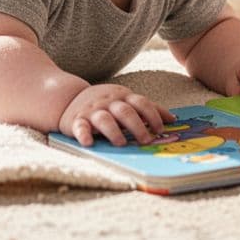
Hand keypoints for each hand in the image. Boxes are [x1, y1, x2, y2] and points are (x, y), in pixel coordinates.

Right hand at [58, 84, 175, 146]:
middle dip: (137, 126)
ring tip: (121, 143)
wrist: (67, 96)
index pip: (141, 102)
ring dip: (114, 131)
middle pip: (125, 111)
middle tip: (147, 141)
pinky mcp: (76, 121)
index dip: (152, 115)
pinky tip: (89, 143)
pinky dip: (84, 135)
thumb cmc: (104, 103)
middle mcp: (108, 102)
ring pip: (104, 119)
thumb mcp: (125, 100)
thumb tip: (173, 119)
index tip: (161, 129)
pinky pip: (80, 127)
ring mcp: (92, 111)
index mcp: (123, 96)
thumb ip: (147, 108)